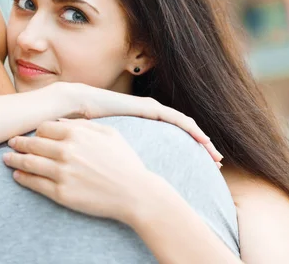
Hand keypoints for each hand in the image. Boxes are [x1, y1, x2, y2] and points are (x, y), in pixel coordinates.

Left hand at [3, 119, 154, 223]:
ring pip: (29, 163)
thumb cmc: (124, 161)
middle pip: (32, 144)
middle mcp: (66, 151)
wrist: (135, 193)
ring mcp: (62, 173)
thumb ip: (84, 124)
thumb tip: (61, 121)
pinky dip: (22, 178)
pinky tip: (17, 175)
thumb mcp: (109, 133)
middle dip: (18, 143)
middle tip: (10, 143)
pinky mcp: (61, 193)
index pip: (44, 128)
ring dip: (14, 160)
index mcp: (76, 134)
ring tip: (6, 159)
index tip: (32, 135)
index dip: (36, 132)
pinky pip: (35, 183)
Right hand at [58, 82, 222, 163]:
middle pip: (179, 134)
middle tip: (216, 165)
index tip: (196, 173)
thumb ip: (108, 160)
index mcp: (136, 128)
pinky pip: (176, 118)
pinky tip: (203, 140)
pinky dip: (190, 128)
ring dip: (200, 140)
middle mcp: (145, 118)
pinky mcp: (147, 107)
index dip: (182, 154)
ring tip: (215, 156)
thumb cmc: (80, 131)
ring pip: (182, 126)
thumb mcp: (99, 149)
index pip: (166, 142)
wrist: (72, 108)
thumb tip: (109, 181)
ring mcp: (148, 110)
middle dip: (198, 148)